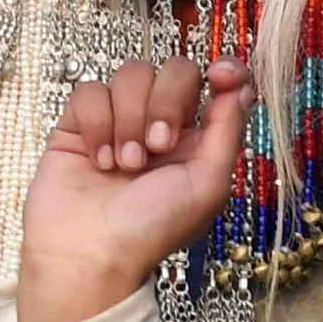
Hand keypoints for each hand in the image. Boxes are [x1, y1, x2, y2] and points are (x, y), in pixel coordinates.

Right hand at [13, 60, 250, 321]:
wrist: (89, 253)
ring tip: (124, 166)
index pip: (219, 82)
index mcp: (199, 138)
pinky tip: (98, 160)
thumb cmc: (151, 229)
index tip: (220, 75)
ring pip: (132, 75)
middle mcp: (161, 123)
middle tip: (157, 147)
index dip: (225, 69)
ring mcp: (120, 119)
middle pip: (175, 70)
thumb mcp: (208, 183)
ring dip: (129, 119)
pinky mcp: (80, 122)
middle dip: (167, 104)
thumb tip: (243, 86)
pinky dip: (97, 124)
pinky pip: (91, 91)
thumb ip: (227, 129)